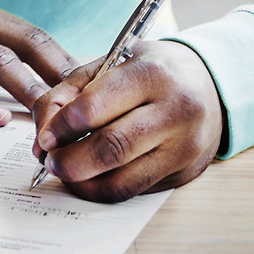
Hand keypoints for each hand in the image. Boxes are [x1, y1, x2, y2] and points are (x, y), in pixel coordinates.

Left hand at [31, 40, 223, 201]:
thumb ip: (70, 91)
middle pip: (110, 149)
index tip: (45, 137)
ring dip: (83, 183)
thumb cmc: (151, 72)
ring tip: (66, 172)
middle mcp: (175, 111)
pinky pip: (134, 190)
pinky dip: (103, 189)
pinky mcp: (184, 173)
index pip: (95, 107)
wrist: (209, 86)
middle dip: (69, 162)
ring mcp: (184, 146)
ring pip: (122, 180)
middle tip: (50, 161)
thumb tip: (44, 134)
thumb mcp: (112, 63)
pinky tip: (90, 178)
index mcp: (152, 73)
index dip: (62, 127)